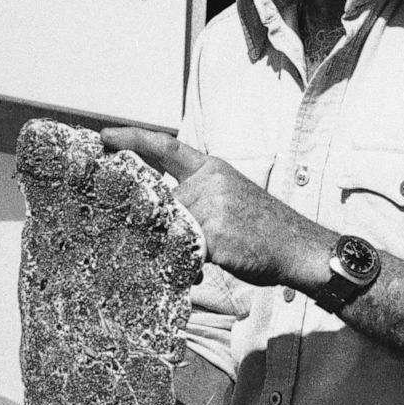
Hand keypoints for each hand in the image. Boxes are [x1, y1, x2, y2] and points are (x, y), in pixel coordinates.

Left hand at [101, 127, 332, 289]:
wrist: (300, 247)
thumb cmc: (265, 229)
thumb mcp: (231, 199)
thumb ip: (197, 200)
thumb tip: (161, 217)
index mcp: (212, 168)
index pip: (166, 147)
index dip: (132, 139)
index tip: (103, 137)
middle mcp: (209, 181)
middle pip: (161, 202)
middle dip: (160, 225)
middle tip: (174, 239)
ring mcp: (212, 205)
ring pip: (170, 228)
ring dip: (178, 248)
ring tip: (206, 256)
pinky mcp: (214, 233)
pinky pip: (183, 250)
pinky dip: (188, 264)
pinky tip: (203, 268)